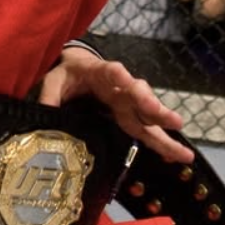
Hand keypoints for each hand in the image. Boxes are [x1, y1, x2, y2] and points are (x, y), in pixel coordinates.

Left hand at [39, 46, 192, 163]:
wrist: (77, 70)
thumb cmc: (68, 74)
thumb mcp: (53, 81)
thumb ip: (49, 96)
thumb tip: (44, 115)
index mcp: (100, 73)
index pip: (112, 72)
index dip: (119, 76)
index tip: (126, 79)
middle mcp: (120, 87)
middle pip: (138, 95)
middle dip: (152, 106)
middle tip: (168, 118)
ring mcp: (127, 103)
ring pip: (148, 115)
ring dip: (163, 127)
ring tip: (180, 143)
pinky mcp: (129, 116)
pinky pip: (146, 129)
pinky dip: (162, 141)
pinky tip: (178, 155)